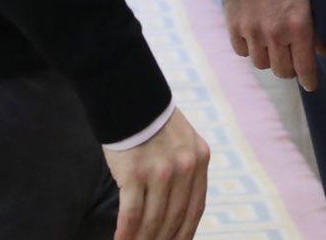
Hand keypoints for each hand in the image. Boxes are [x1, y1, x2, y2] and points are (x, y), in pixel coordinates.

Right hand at [103, 107, 207, 239]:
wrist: (130, 99)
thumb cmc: (154, 124)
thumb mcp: (183, 141)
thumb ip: (186, 170)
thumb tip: (179, 210)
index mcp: (199, 159)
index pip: (195, 208)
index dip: (185, 233)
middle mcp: (184, 167)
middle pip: (174, 218)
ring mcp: (160, 171)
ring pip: (153, 220)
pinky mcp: (134, 173)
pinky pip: (131, 213)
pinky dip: (126, 232)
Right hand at [221, 0, 324, 91]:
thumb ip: (317, 24)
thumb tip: (323, 50)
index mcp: (299, 24)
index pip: (304, 67)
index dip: (309, 79)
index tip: (311, 85)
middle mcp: (274, 33)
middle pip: (282, 70)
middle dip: (290, 68)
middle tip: (293, 60)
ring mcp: (251, 30)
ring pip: (261, 63)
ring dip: (269, 57)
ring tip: (274, 46)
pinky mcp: (233, 24)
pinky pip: (242, 51)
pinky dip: (250, 48)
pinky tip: (256, 37)